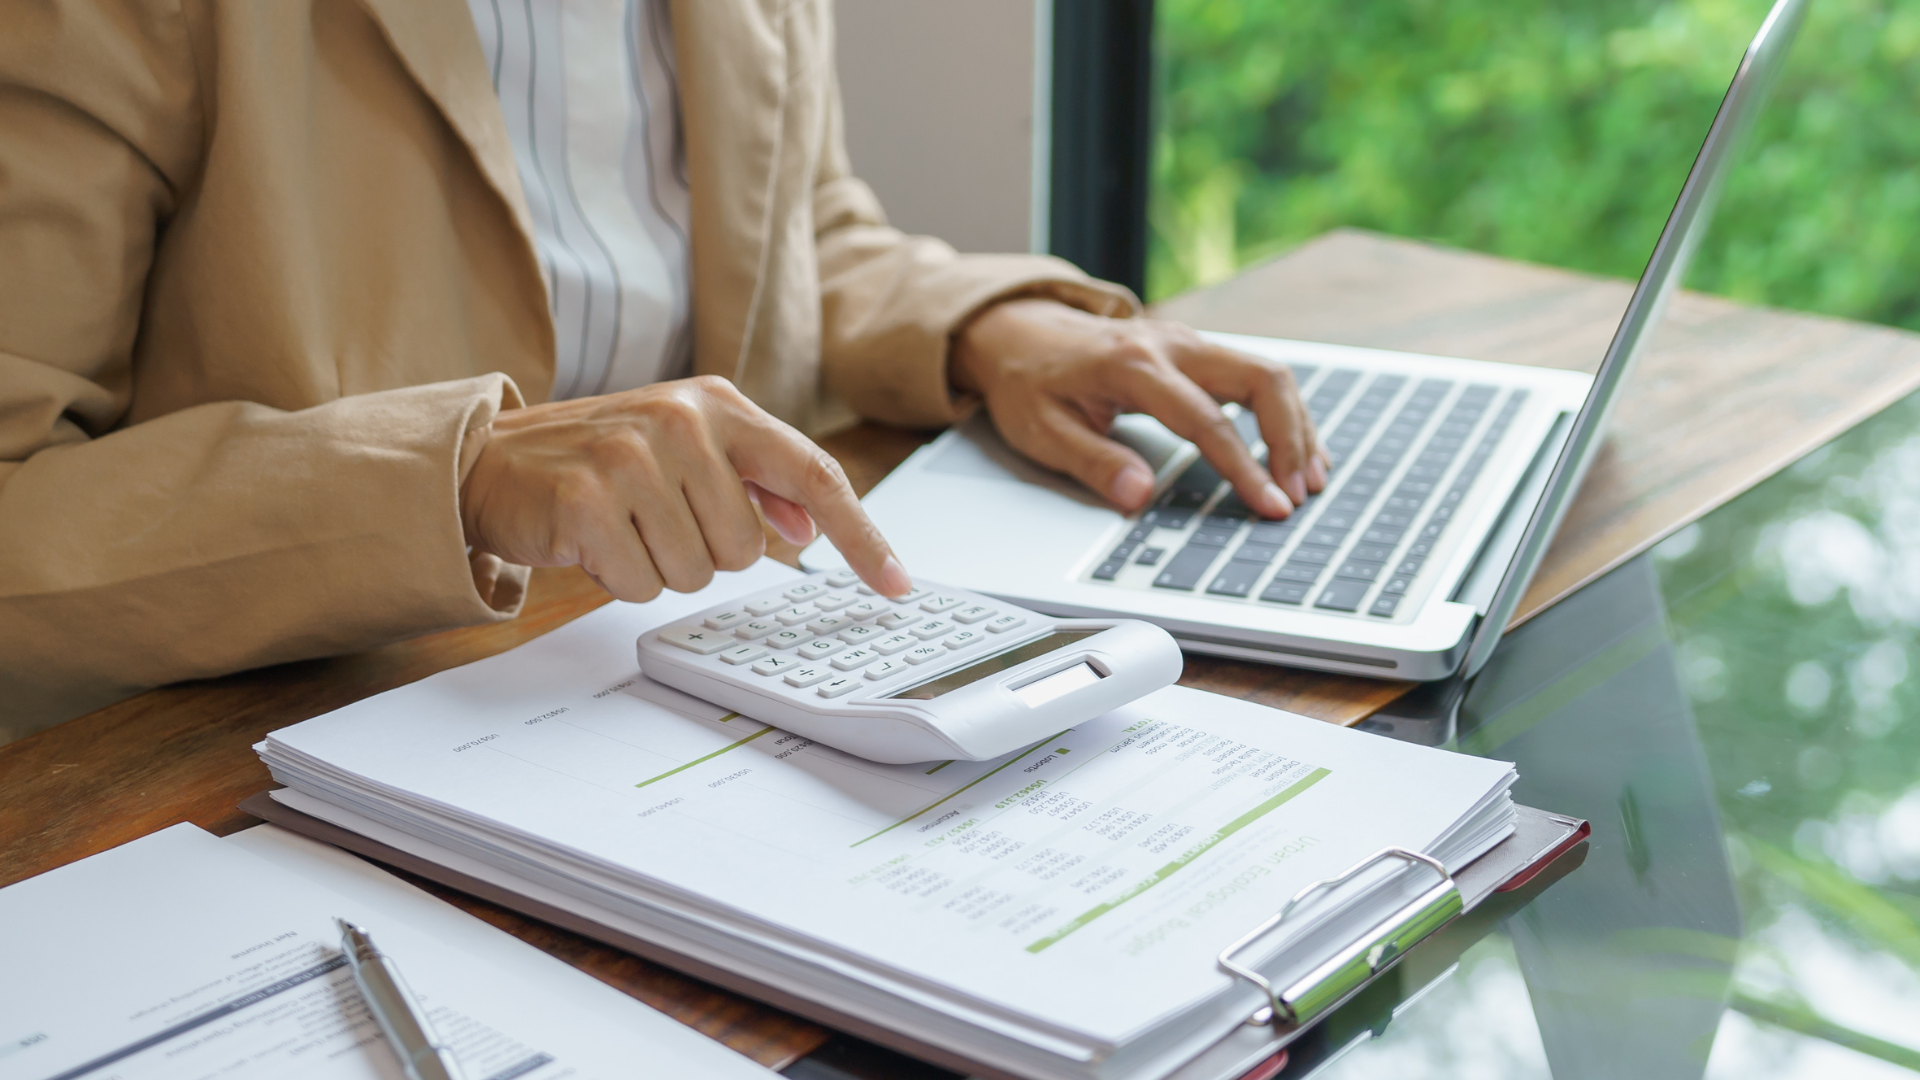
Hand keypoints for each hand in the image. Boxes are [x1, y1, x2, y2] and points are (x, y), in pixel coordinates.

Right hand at [460, 375, 913, 601]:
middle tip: (654, 519)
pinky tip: (593, 541)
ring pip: (697, 572)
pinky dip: (619, 578)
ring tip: (621, 525)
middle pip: (748, 548)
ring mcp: (632, 457)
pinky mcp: (588, 501)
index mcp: (717, 403)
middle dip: (704, 552)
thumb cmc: (597, 460)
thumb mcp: (683, 449)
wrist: (488, 459)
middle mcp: (681, 421)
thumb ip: (752, 479)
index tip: (898, 585)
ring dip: (659, 566)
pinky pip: (643, 584)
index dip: (862, 536)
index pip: (814, 474)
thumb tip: (809, 524)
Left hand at [950, 299, 1328, 517]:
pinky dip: (1282, 412)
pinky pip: (1255, 375)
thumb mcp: (1040, 430)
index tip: (1271, 506)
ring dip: (1296, 426)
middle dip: (1290, 439)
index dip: (1245, 467)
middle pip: (1260, 379)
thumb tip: (1140, 495)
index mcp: (1132, 365)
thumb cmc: (1028, 382)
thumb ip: (1092, 462)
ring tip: (1310, 479)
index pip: (1206, 420)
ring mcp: (1188, 342)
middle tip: (1300, 493)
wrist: (1018, 329)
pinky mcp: (1196, 350)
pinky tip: (1295, 449)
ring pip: (1267, 373)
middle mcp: (1171, 344)